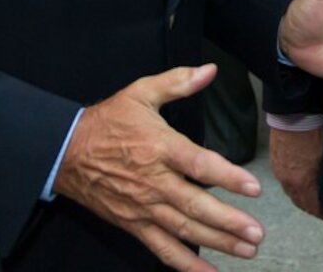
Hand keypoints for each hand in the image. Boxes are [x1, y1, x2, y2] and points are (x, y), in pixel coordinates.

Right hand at [54, 64, 264, 271]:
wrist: (66, 152)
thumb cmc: (108, 121)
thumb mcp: (141, 93)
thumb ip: (178, 81)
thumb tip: (209, 70)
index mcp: (159, 147)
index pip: (198, 164)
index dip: (227, 177)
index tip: (253, 188)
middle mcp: (154, 181)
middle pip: (195, 205)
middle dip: (228, 221)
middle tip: (256, 233)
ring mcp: (143, 207)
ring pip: (183, 230)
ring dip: (216, 243)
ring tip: (247, 251)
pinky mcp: (134, 224)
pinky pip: (162, 249)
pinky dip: (185, 265)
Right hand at [268, 126, 322, 219]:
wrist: (295, 108)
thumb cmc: (316, 127)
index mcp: (302, 181)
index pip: (314, 208)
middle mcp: (287, 179)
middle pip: (301, 204)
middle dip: (314, 208)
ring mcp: (279, 169)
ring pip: (292, 192)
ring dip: (303, 196)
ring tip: (315, 194)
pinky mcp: (275, 159)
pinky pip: (285, 180)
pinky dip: (295, 184)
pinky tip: (303, 178)